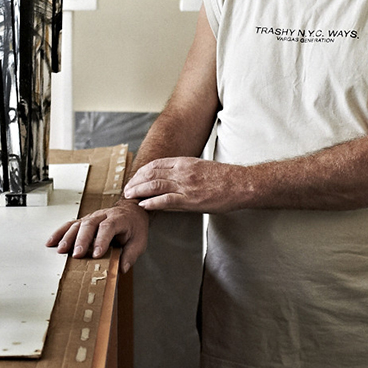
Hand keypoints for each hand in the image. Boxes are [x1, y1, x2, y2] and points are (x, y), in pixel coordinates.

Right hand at [46, 199, 149, 272]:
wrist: (132, 211)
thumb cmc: (135, 227)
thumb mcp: (140, 241)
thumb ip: (131, 255)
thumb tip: (122, 268)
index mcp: (118, 219)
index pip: (108, 227)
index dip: (102, 240)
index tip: (97, 254)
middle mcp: (103, 215)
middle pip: (90, 224)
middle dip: (82, 240)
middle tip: (77, 254)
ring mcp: (92, 217)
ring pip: (78, 224)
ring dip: (68, 237)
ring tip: (61, 250)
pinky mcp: (84, 221)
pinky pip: (70, 225)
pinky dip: (60, 233)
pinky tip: (51, 242)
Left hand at [123, 157, 248, 212]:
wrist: (240, 184)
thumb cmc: (224, 178)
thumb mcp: (201, 168)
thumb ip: (184, 172)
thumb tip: (170, 179)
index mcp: (185, 162)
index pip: (156, 164)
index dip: (142, 171)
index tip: (135, 178)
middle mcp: (182, 171)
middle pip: (151, 173)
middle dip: (136, 181)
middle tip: (127, 189)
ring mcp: (186, 185)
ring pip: (155, 185)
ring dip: (139, 190)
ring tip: (130, 196)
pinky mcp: (191, 200)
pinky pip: (166, 200)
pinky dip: (152, 202)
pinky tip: (144, 205)